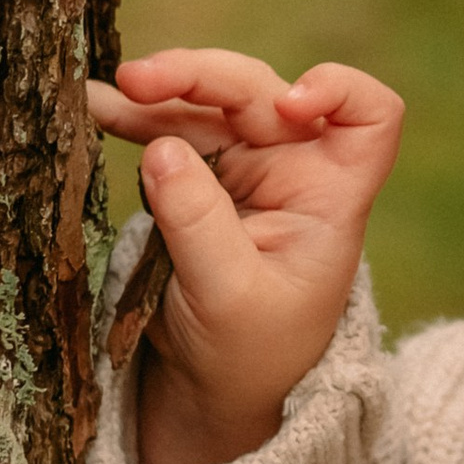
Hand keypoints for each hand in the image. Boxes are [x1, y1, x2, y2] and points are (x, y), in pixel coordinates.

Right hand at [87, 49, 400, 463]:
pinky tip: (94, 106)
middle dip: (203, 76)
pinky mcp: (199, 175)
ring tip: (104, 96)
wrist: (217, 386)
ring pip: (206, 102)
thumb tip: (161, 148)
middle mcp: (295, 165)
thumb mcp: (229, 297)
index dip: (338, 90)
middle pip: (261, 91)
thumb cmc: (250, 351)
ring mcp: (246, 165)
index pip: (370, 116)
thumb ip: (199, 224)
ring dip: (156, 93)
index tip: (288, 104)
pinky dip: (132, 117)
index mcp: (331, 193)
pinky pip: (167, 130)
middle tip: (138, 81)